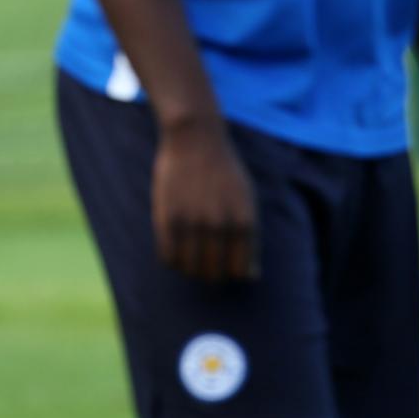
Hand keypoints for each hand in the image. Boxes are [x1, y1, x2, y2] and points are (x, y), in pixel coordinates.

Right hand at [151, 116, 258, 281]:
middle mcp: (220, 225)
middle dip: (212, 275)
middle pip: (214, 274)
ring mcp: (192, 222)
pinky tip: (177, 249)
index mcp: (244, 222)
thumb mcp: (248, 202)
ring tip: (192, 258)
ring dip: (191, 270)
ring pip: (190, 269)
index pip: (240, 271)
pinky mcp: (168, 218)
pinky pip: (168, 258)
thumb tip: (251, 277)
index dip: (233, 275)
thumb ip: (250, 240)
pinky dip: (173, 261)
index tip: (227, 267)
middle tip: (208, 265)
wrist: (196, 140)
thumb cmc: (225, 174)